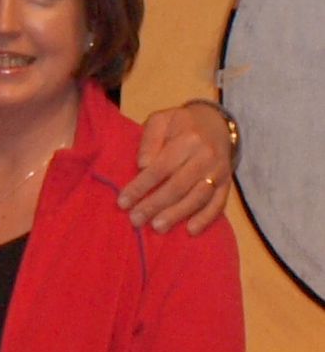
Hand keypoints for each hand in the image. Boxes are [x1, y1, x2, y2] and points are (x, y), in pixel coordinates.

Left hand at [123, 102, 236, 234]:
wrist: (217, 122)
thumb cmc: (181, 123)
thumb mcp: (161, 120)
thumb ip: (149, 140)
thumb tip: (143, 165)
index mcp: (188, 139)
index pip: (161, 168)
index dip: (141, 187)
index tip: (123, 202)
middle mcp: (207, 157)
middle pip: (178, 186)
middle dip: (155, 205)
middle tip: (135, 220)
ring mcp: (219, 171)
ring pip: (198, 197)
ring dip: (177, 214)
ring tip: (157, 227)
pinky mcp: (227, 182)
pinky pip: (219, 202)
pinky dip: (206, 218)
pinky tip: (191, 230)